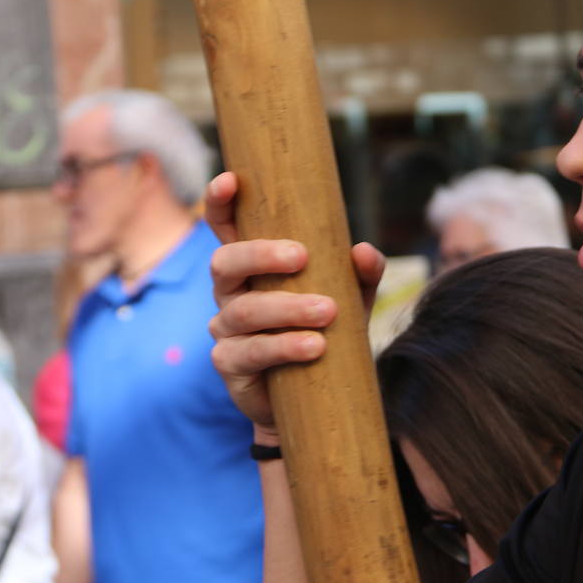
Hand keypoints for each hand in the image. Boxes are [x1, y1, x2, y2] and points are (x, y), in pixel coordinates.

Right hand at [205, 172, 386, 433]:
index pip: (225, 227)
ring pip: (243, 311)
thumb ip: (361, 274)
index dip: (220, 202)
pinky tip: (314, 347)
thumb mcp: (351, 300)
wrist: (317, 402)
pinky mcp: (231, 366)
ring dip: (286, 308)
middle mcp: (230, 293)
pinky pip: (249, 353)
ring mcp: (226, 330)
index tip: (230, 180)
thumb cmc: (328, 334)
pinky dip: (284, 347)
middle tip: (301, 257)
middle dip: (260, 255)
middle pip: (224, 262)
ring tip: (328, 313)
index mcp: (251, 266)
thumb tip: (362, 250)